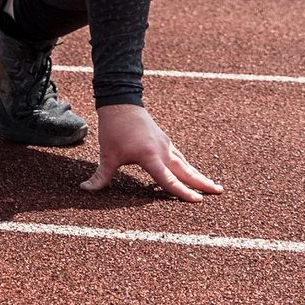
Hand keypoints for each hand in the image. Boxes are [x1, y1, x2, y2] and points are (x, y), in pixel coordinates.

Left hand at [80, 104, 223, 201]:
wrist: (121, 104)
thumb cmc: (113, 129)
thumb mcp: (107, 155)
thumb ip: (100, 176)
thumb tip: (84, 189)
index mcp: (149, 156)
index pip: (168, 180)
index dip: (182, 192)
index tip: (197, 201)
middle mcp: (162, 151)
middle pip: (186, 171)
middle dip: (203, 183)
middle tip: (219, 192)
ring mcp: (166, 144)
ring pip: (185, 164)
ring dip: (198, 175)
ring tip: (213, 186)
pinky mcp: (165, 140)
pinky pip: (180, 157)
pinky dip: (188, 167)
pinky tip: (192, 173)